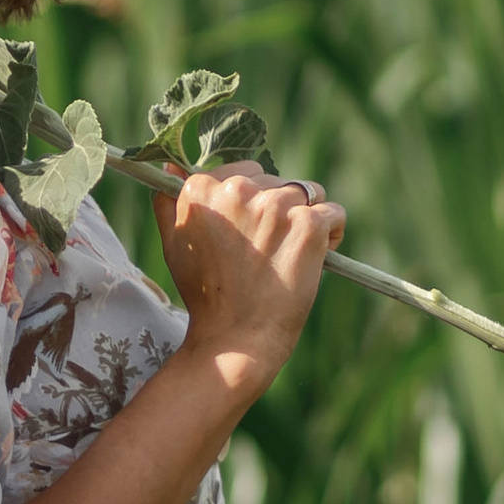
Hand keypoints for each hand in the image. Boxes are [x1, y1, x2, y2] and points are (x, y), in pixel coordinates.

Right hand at [154, 161, 345, 406]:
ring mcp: (275, 205)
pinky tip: (316, 256)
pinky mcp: (308, 224)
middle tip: (267, 249)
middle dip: (277, 209)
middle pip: (275, 181)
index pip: (242, 172)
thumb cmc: (205, 294)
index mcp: (202, 189)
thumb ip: (169, 201)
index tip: (248, 232)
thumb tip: (171, 166)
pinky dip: (331, 233)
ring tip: (291, 253)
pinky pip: (333, 213)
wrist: (236, 337)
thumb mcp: (175, 244)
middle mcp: (237, 190)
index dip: (251, 202)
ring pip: (307, 192)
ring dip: (304, 218)